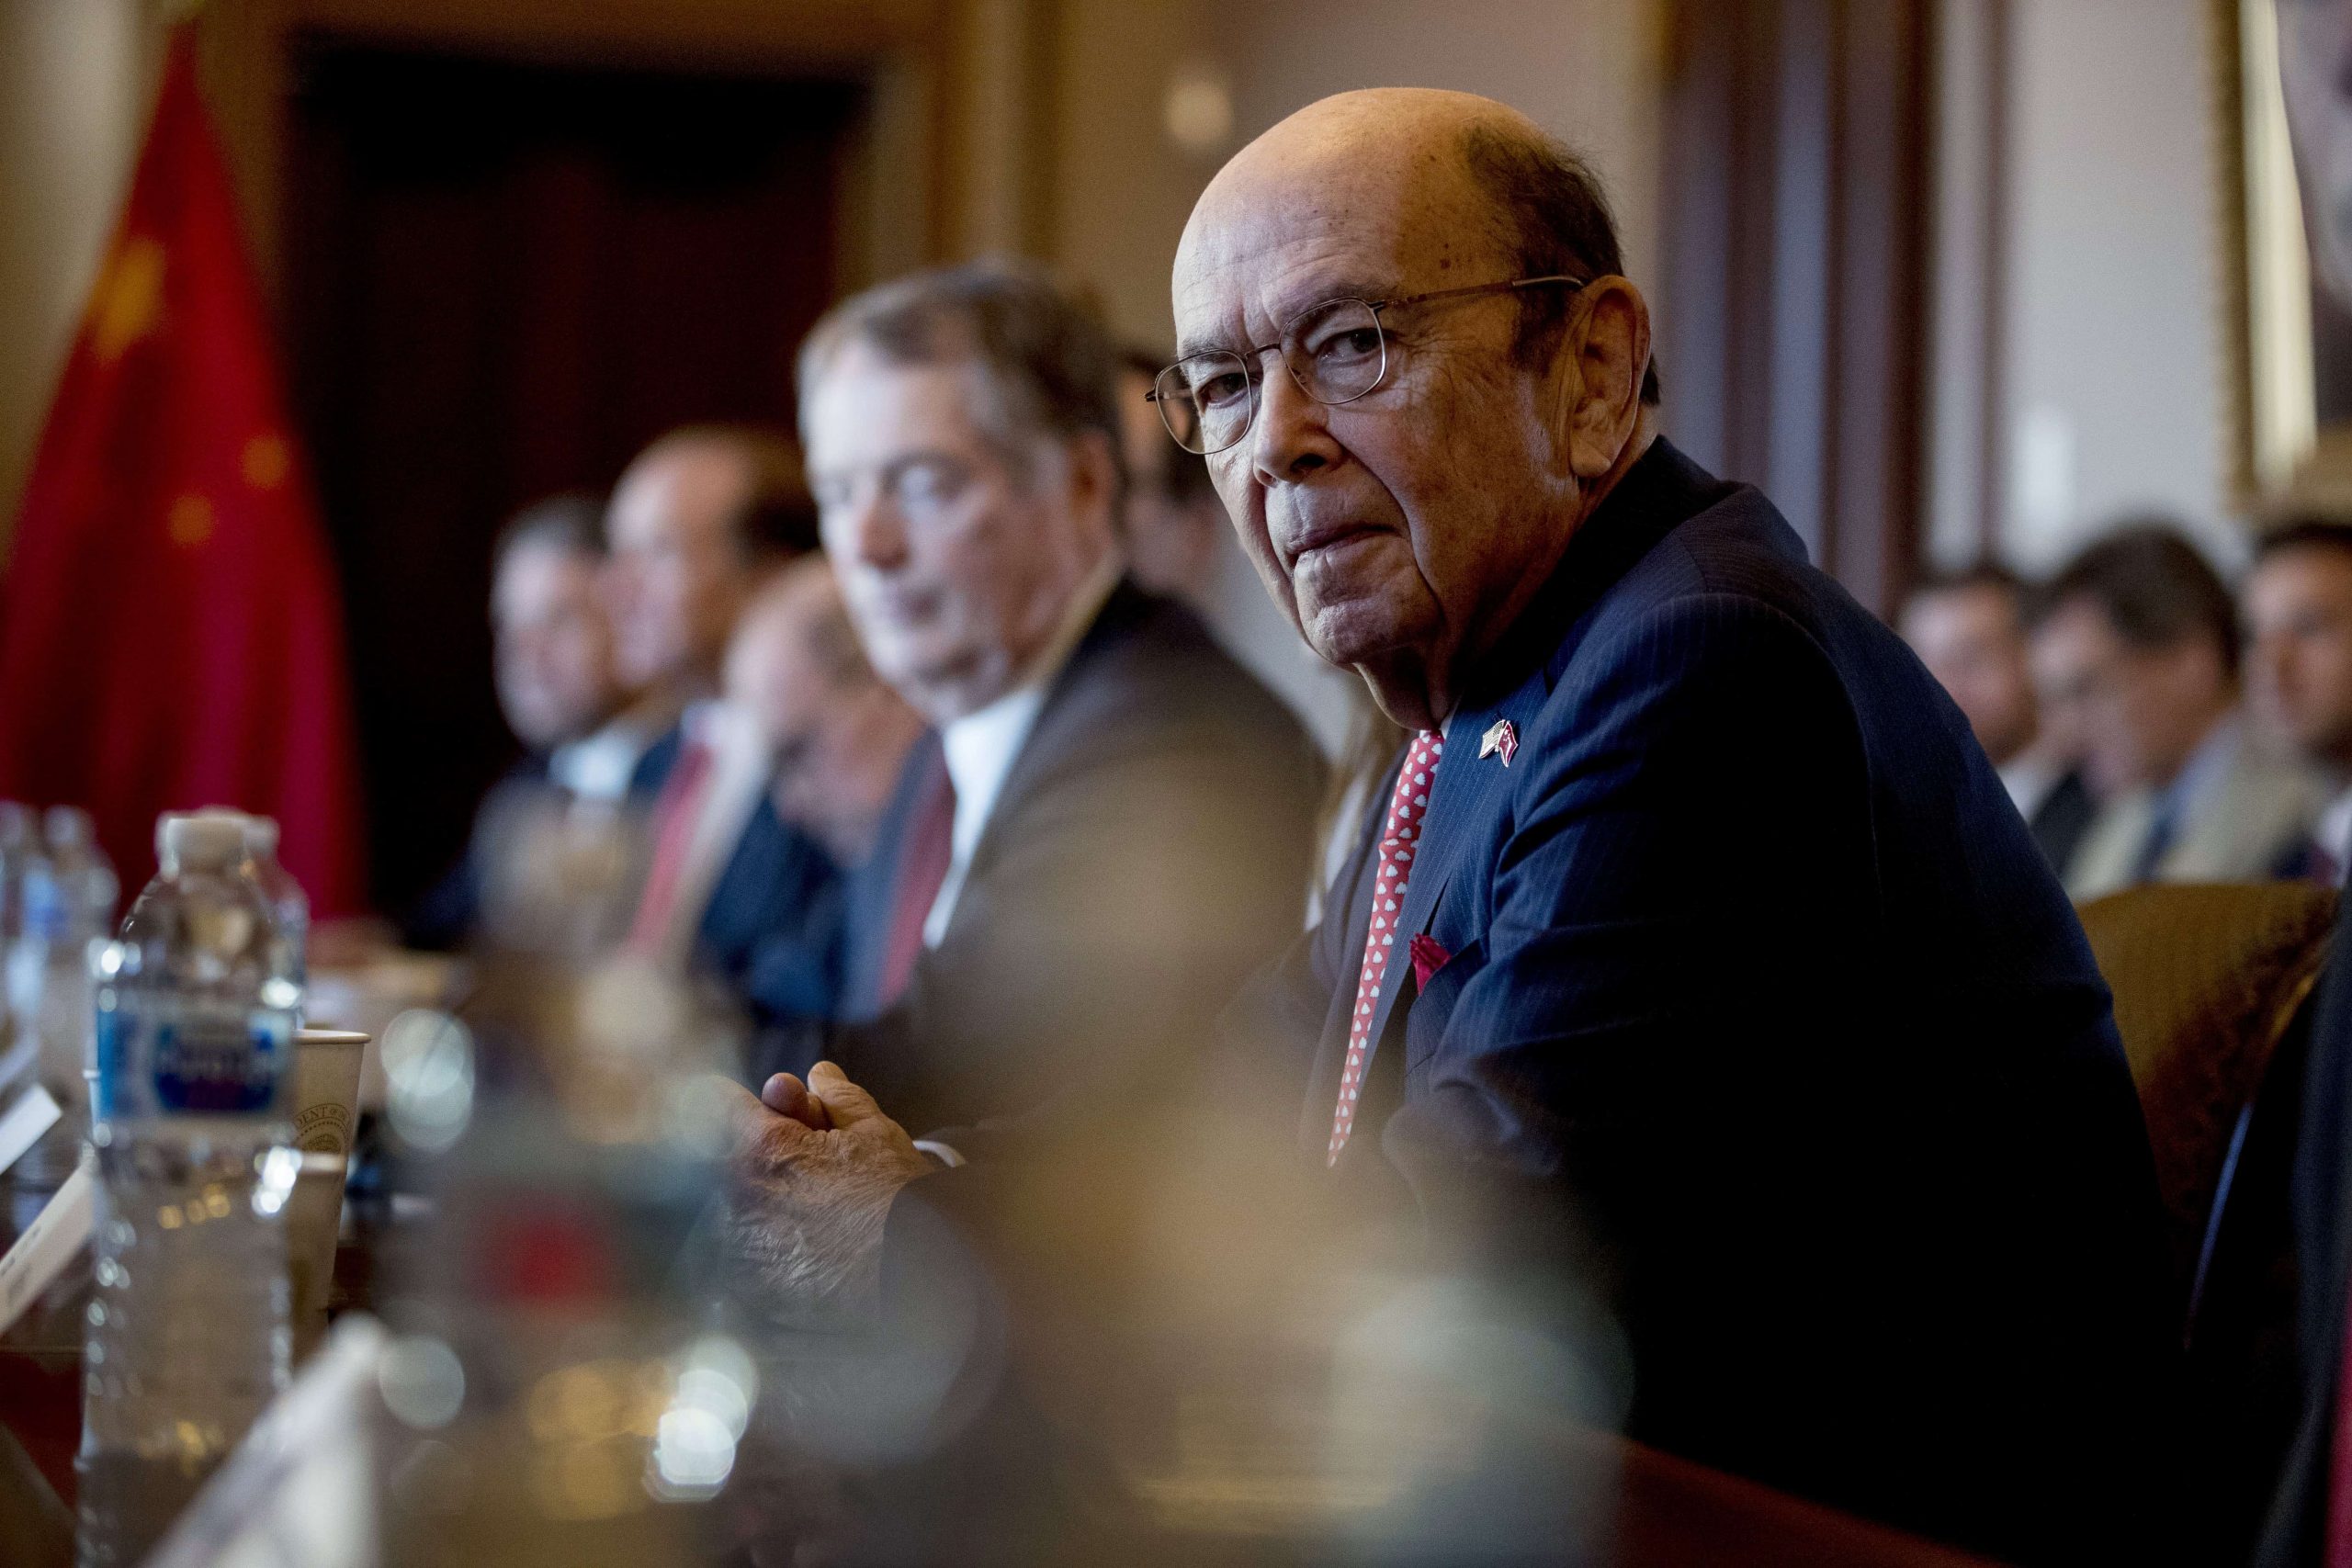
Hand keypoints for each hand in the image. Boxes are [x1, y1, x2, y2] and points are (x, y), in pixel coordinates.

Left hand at [721, 1061, 931, 1313]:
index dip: (745, 1103)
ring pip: (738, 1207)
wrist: (916, 1280)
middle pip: (731, 1158)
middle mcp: (737, 1200)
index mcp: (760, 1151)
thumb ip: (838, 1099)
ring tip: (823, 1218)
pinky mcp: (748, 1293)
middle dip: (766, 1157)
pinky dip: (772, 1251)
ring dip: (767, 1205)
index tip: (770, 1114)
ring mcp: (740, 1251)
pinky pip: (746, 1256)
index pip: (713, 1102)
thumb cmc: (897, 1198)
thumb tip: (820, 1075)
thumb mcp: (876, 1134)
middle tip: (819, 1170)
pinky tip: (814, 1253)